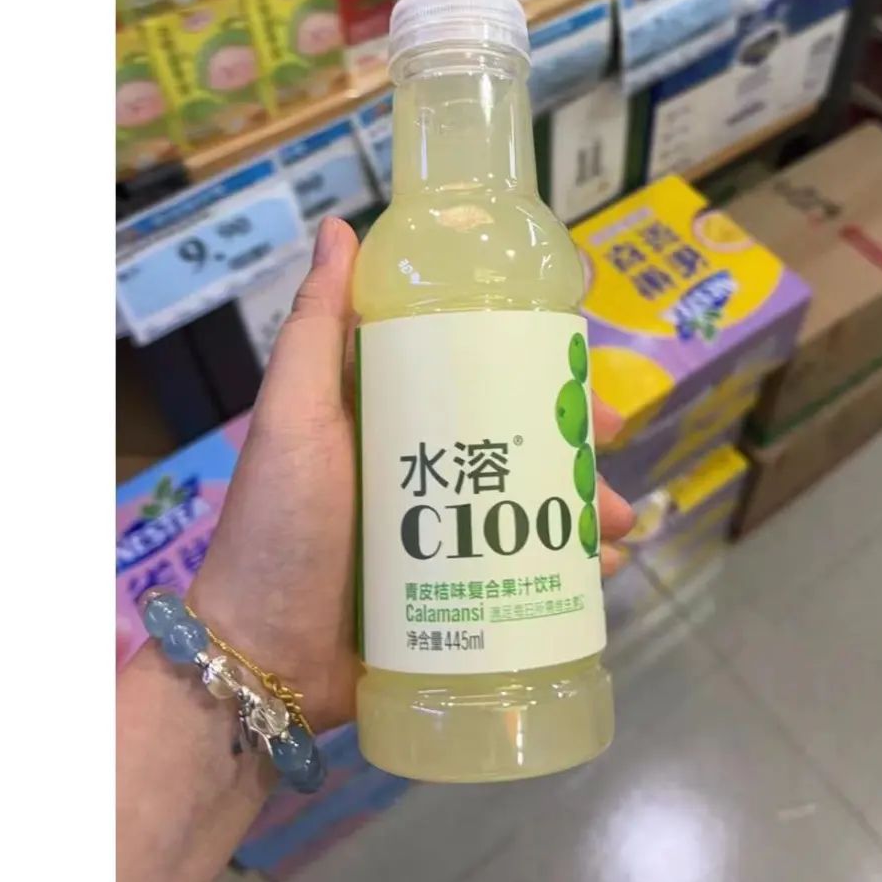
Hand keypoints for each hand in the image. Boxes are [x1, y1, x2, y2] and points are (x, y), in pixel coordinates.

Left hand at [192, 216, 634, 730]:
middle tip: (607, 450)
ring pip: (533, 508)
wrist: (262, 655)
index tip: (577, 364)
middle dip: (572, 443)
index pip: (473, 372)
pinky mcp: (456, 599)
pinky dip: (572, 575)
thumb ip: (317, 328)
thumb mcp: (294, 415)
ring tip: (620, 528)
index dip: (531, 364)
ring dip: (586, 510)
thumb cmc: (277, 524)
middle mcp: (421, 467)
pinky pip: (527, 578)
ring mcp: (442, 538)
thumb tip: (340, 227)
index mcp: (387, 416)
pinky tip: (605, 577)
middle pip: (517, 439)